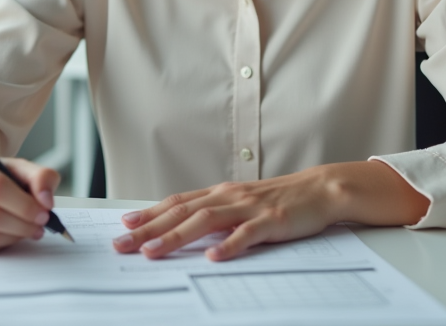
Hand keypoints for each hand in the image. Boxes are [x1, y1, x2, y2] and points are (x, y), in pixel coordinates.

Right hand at [0, 146, 60, 255]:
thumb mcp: (13, 167)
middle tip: (40, 226)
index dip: (24, 204)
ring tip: (27, 229)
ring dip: (14, 237)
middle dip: (23, 225)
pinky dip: (0, 246)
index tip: (44, 212)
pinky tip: (9, 235)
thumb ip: (39, 176)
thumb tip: (46, 201)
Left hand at [111, 161, 428, 261]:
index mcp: (220, 193)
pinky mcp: (272, 221)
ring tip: (154, 251)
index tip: (124, 227)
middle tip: (123, 244)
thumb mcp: (241, 203)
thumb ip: (215, 213)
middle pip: (183, 212)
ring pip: (206, 221)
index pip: (177, 203)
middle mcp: (229, 197)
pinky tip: (214, 256)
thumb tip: (183, 227)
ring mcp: (250, 208)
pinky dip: (229, 245)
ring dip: (177, 236)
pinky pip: (247, 234)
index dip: (150, 214)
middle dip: (150, 229)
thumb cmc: (279, 199)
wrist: (321, 189)